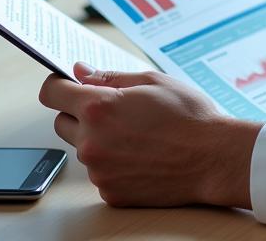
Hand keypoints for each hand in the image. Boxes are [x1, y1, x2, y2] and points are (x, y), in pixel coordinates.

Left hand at [38, 63, 261, 207]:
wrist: (213, 157)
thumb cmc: (188, 114)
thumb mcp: (152, 80)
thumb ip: (109, 77)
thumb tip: (80, 72)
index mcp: (98, 108)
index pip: (52, 93)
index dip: (58, 84)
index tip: (67, 83)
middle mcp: (91, 142)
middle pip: (62, 123)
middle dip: (79, 112)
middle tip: (114, 108)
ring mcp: (99, 172)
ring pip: (83, 148)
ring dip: (98, 138)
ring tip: (136, 133)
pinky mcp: (110, 193)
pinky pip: (99, 171)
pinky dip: (113, 162)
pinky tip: (141, 154)